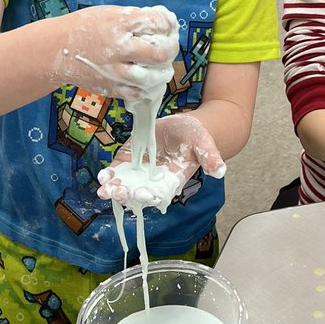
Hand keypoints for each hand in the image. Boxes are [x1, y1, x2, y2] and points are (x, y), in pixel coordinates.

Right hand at [55, 4, 179, 102]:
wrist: (55, 49)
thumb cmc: (84, 27)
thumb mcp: (110, 13)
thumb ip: (135, 18)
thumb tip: (163, 22)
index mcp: (119, 24)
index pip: (157, 23)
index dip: (168, 23)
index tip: (168, 23)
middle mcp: (118, 48)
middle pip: (159, 53)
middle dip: (171, 48)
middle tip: (170, 45)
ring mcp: (115, 71)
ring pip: (151, 78)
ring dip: (162, 72)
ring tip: (162, 67)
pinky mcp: (110, 87)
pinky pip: (136, 93)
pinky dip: (146, 88)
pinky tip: (146, 80)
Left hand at [97, 113, 224, 208]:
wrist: (183, 127)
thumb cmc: (195, 136)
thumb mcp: (204, 143)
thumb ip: (211, 157)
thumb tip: (221, 170)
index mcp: (172, 181)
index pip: (160, 194)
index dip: (151, 196)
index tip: (142, 195)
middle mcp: (153, 181)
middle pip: (138, 194)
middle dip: (126, 195)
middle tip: (116, 193)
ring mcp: (139, 172)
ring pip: (124, 185)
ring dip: (113, 188)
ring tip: (104, 188)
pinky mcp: (128, 160)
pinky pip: (117, 171)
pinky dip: (109, 174)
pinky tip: (103, 175)